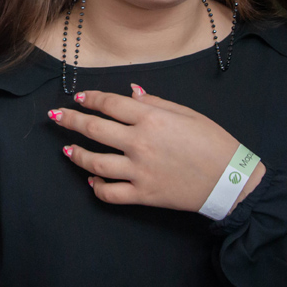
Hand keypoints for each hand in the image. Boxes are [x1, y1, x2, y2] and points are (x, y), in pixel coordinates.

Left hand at [50, 85, 264, 212]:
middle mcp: (140, 142)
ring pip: (96, 163)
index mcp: (151, 118)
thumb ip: (155, 102)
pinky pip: (111, 193)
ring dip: (78, 155)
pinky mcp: (144, 194)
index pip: (110, 104)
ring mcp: (139, 170)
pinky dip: (98, 188)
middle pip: (94, 129)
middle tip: (55, 117)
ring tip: (68, 150)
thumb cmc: (213, 142)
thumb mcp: (187, 113)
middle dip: (70, 121)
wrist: (231, 179)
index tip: (79, 98)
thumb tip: (130, 92)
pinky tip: (92, 182)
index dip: (91, 99)